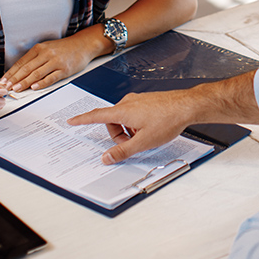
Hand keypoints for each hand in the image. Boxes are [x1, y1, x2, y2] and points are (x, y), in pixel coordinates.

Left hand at [2, 35, 100, 92]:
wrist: (83, 44)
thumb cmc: (64, 48)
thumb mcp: (47, 48)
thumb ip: (35, 58)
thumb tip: (20, 71)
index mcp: (39, 48)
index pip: (21, 62)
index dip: (11, 72)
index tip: (4, 80)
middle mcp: (46, 54)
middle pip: (27, 68)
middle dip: (15, 79)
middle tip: (6, 87)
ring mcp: (55, 62)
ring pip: (36, 73)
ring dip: (25, 82)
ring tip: (16, 89)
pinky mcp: (64, 69)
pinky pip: (51, 77)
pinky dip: (41, 83)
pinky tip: (34, 87)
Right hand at [67, 90, 194, 163]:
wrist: (186, 106)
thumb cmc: (167, 120)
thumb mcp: (143, 142)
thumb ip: (123, 151)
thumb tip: (106, 158)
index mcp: (122, 111)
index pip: (96, 116)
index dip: (82, 120)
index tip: (72, 121)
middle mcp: (127, 102)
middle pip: (112, 122)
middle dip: (118, 135)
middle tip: (131, 145)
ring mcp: (137, 100)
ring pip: (123, 119)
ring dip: (128, 130)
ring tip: (144, 137)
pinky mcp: (146, 101)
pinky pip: (133, 114)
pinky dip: (136, 124)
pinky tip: (150, 129)